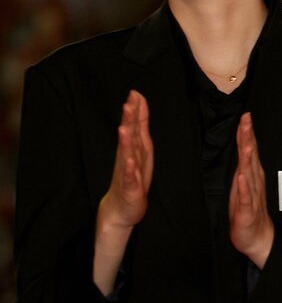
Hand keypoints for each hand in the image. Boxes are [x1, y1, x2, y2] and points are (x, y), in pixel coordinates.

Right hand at [97, 90, 153, 230]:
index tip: (135, 93)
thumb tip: (138, 108)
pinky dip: (129, 169)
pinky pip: (129, 177)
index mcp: (134, 149)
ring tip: (124, 128)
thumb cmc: (132, 178)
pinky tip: (129, 160)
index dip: (136, 111)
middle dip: (129, 120)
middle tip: (128, 103)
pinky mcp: (129, 187)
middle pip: (129, 137)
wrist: (120, 209)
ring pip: (127, 155)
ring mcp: (127, 172)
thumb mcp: (140, 151)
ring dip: (126, 141)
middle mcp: (128, 158)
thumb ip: (139, 129)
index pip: (135, 127)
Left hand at [229, 113, 274, 267]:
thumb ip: (244, 167)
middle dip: (248, 138)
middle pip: (250, 156)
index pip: (249, 150)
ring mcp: (251, 196)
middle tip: (247, 120)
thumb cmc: (248, 213)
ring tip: (246, 143)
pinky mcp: (247, 211)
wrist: (257, 238)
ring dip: (248, 158)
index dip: (247, 134)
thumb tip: (244, 147)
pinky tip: (243, 177)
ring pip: (249, 173)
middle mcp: (253, 182)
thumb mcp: (243, 186)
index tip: (246, 116)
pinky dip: (244, 187)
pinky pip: (246, 198)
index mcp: (251, 176)